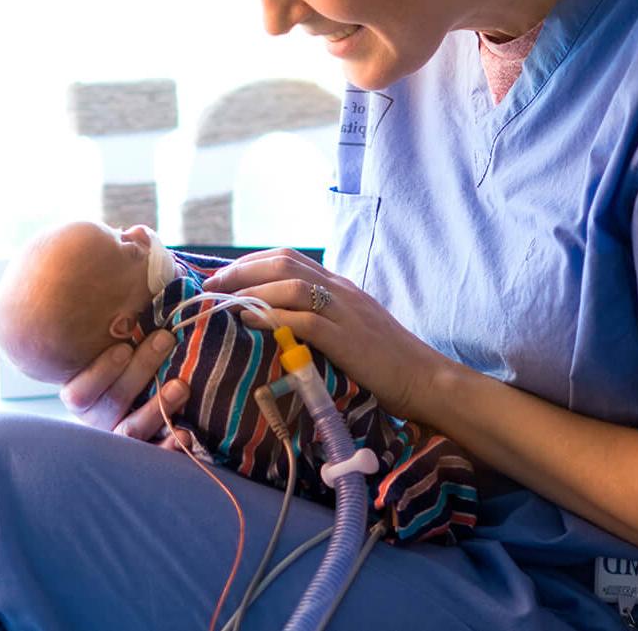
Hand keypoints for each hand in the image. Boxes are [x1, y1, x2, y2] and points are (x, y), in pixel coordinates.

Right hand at [59, 331, 191, 443]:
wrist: (133, 394)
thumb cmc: (123, 355)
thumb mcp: (115, 339)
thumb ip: (118, 319)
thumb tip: (133, 267)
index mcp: (80, 392)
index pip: (80, 390)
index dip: (101, 371)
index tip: (123, 347)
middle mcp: (96, 418)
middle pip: (112, 402)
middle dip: (140, 371)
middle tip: (165, 340)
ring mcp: (120, 435)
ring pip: (131, 431)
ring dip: (157, 408)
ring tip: (181, 386)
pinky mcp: (145, 449)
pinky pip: (155, 454)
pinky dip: (170, 446)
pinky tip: (187, 433)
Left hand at [201, 249, 447, 420]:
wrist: (425, 379)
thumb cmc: (388, 361)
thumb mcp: (352, 328)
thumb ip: (322, 319)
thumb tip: (281, 323)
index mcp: (340, 286)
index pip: (289, 258)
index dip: (251, 262)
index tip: (224, 276)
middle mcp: (341, 291)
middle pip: (284, 262)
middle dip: (242, 270)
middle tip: (212, 286)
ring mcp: (345, 312)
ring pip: (290, 284)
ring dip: (251, 289)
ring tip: (223, 301)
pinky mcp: (346, 338)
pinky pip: (304, 319)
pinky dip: (272, 316)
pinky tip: (249, 321)